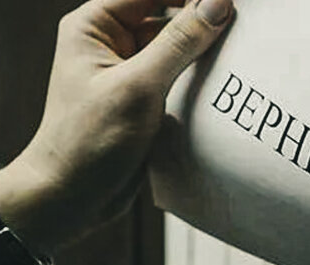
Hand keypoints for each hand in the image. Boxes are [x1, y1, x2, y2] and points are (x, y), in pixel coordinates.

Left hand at [0, 0, 233, 253]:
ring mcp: (127, 72)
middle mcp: (110, 43)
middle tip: (240, 25)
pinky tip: (223, 81)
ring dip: (203, 49)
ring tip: (237, 51)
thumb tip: (217, 4)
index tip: (230, 0)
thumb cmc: (87, 142)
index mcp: (94, 26)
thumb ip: (179, 42)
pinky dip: (198, 77)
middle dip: (201, 16)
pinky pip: (177, 76)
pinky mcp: (142, 100)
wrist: (69, 199)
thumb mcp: (138, 87)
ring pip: (176, 45)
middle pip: (166, 12)